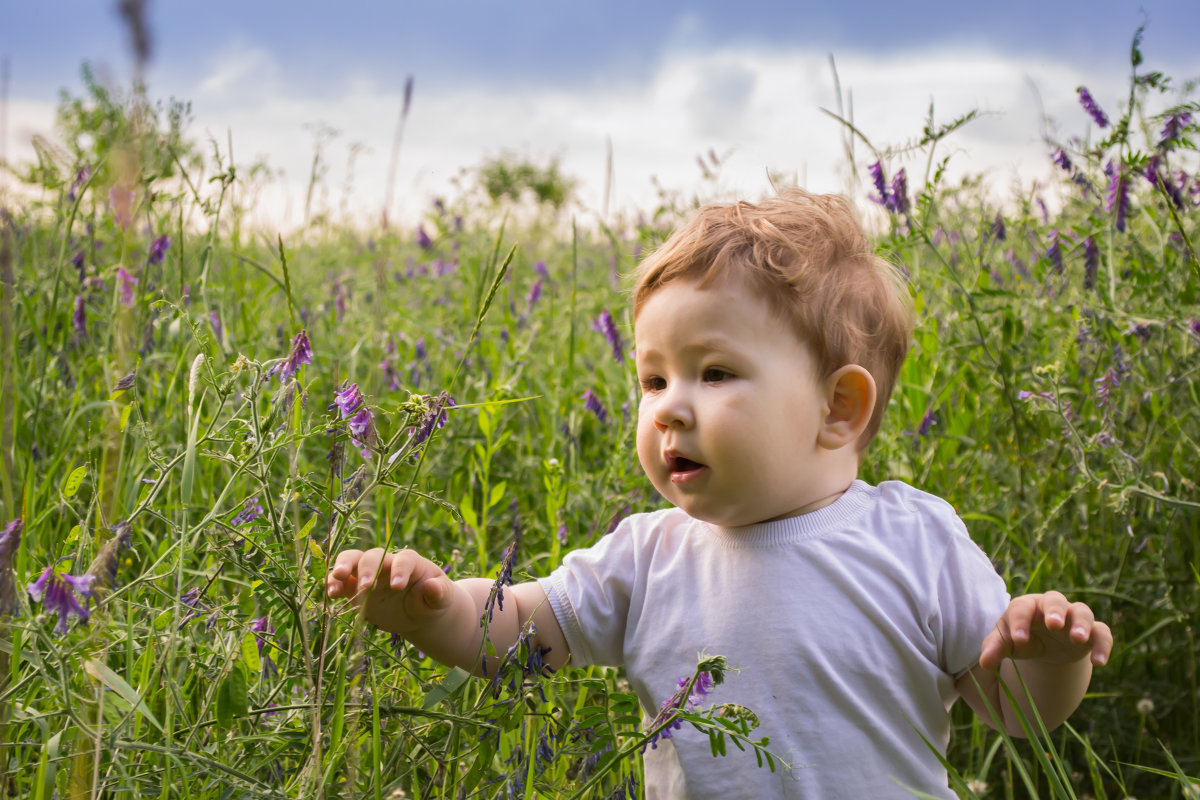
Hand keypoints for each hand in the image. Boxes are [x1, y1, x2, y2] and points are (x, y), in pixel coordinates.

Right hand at [326, 548, 455, 636]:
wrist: (420, 612)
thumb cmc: (433, 600)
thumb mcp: (442, 598)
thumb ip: (439, 593)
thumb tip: (432, 586)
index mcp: (411, 562)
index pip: (404, 559)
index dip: (400, 570)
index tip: (398, 587)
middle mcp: (387, 563)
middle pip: (373, 556)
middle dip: (368, 569)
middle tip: (366, 586)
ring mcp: (370, 573)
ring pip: (352, 560)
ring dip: (343, 567)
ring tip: (337, 581)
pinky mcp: (356, 588)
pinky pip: (342, 581)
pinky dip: (334, 584)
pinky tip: (332, 594)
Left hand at [979, 591, 1112, 671]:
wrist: (1043, 643)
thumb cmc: (1021, 637)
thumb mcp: (1006, 642)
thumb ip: (995, 648)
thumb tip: (984, 663)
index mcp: (1026, 606)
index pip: (1022, 607)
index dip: (1020, 622)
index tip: (1018, 640)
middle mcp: (1051, 607)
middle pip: (1055, 600)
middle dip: (1054, 611)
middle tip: (1053, 625)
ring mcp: (1073, 618)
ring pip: (1082, 611)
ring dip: (1081, 624)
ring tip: (1078, 639)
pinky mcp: (1091, 633)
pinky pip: (1102, 633)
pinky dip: (1103, 645)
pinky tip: (1099, 662)